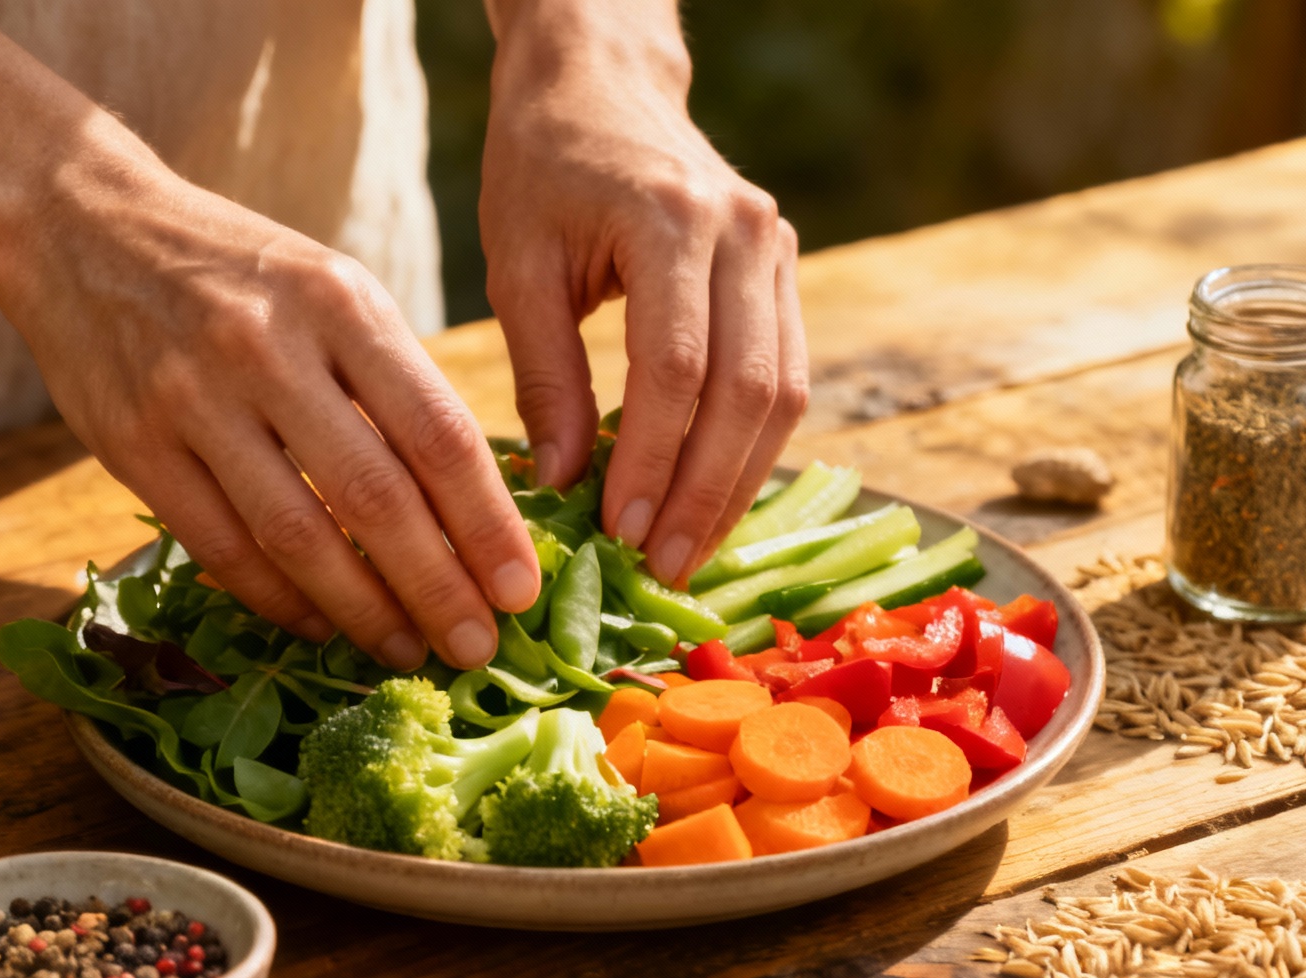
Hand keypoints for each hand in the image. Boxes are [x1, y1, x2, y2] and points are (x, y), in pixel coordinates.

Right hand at [0, 132, 539, 668]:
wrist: (77, 221)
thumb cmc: (233, 266)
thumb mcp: (329, 288)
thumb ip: (393, 380)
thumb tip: (469, 503)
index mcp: (341, 303)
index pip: (437, 434)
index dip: (488, 524)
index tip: (521, 588)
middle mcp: (270, 348)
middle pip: (376, 497)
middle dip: (437, 587)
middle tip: (476, 648)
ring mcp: (195, 399)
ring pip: (298, 536)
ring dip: (363, 610)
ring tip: (406, 651)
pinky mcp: (133, 445)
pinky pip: (221, 547)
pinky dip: (278, 599)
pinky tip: (320, 624)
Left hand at [481, 0, 808, 585]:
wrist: (601, 83)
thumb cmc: (542, 166)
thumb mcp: (519, 262)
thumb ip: (544, 372)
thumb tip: (562, 484)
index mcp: (673, 220)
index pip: (676, 367)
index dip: (652, 459)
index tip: (619, 531)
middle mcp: (745, 233)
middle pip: (747, 392)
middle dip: (704, 491)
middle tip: (660, 566)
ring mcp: (777, 250)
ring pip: (784, 394)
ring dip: (737, 483)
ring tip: (687, 551)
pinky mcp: (784, 272)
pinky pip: (786, 377)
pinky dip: (750, 447)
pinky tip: (709, 497)